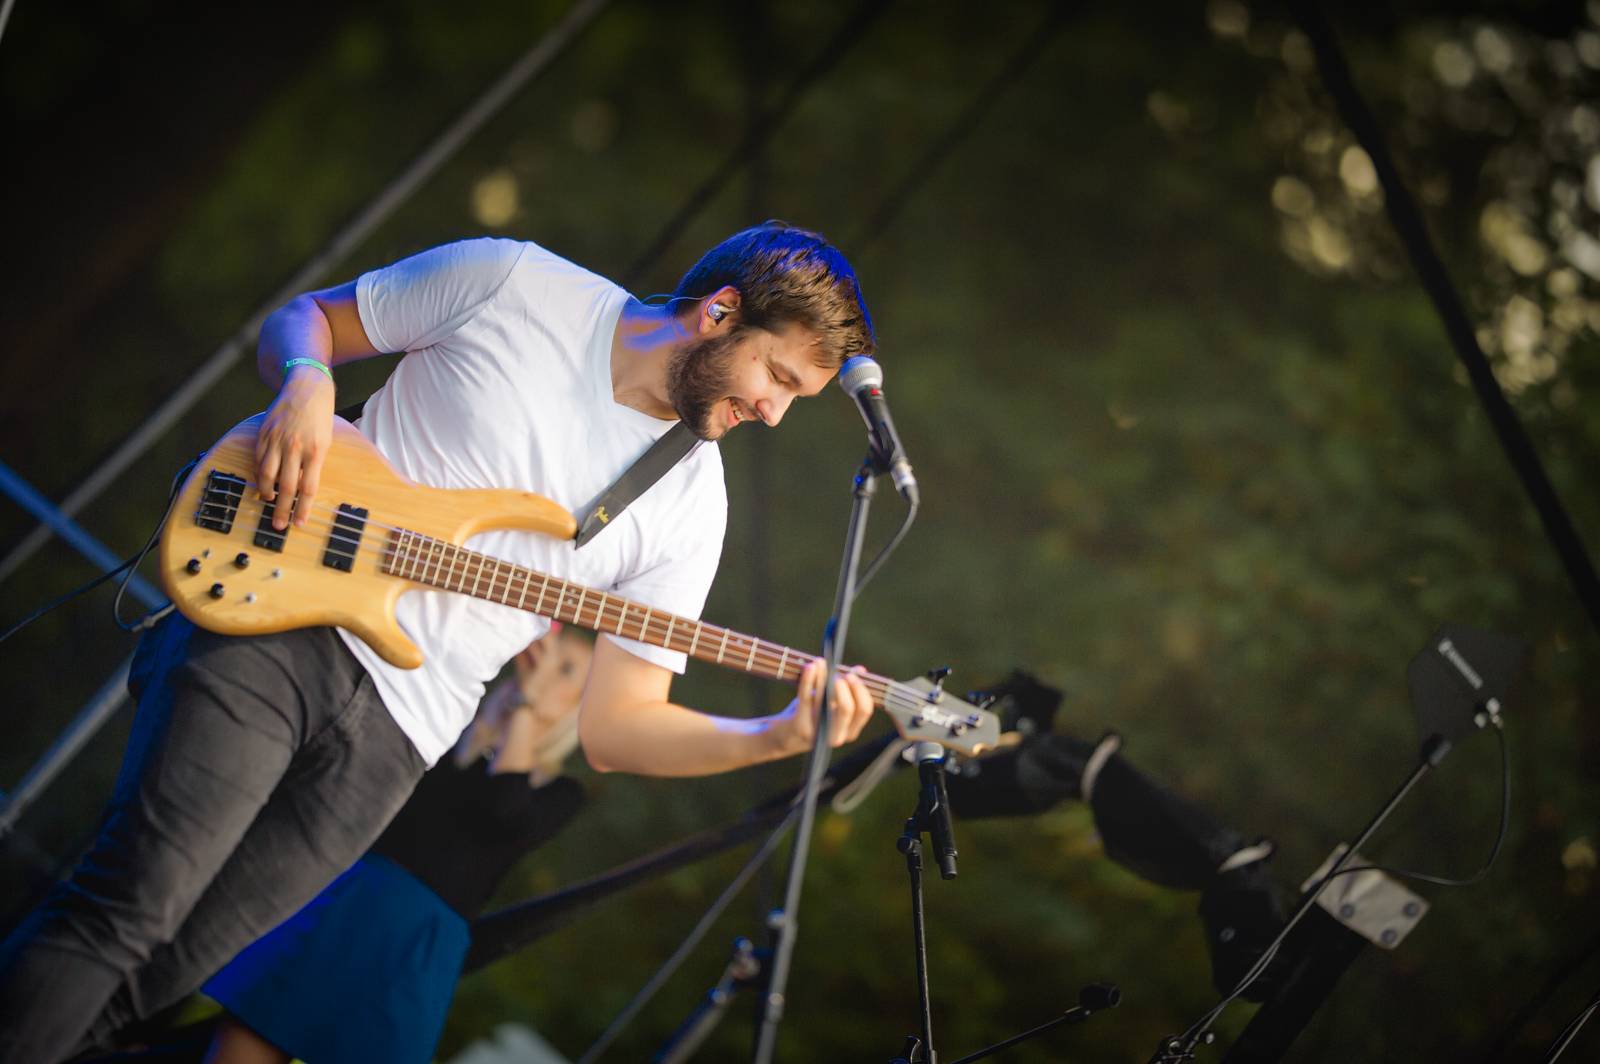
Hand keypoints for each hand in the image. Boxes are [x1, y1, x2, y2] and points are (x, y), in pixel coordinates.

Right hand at [255, 365, 334, 529]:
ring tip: (268, 504)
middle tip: (279, 525)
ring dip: (266, 493)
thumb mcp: (325, 440)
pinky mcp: (264, 434)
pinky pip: (259, 460)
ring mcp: (277, 440)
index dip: (303, 509)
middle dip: (282, 509)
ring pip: (267, 475)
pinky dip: (259, 474)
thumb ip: (313, 463)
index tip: (300, 523)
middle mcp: (295, 448)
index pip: (308, 488)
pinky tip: (261, 484)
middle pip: (287, 487)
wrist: (306, 386)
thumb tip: (302, 488)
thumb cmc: (320, 416)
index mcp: (315, 451)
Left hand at [768, 659, 874, 757]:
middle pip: (847, 709)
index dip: (861, 691)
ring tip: (821, 662)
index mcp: (850, 731)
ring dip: (823, 677)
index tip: (853, 675)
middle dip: (844, 687)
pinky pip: (806, 698)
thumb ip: (848, 689)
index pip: (864, 710)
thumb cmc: (812, 716)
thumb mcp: (832, 705)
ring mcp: (819, 733)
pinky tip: (810, 667)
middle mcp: (837, 737)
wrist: (784, 737)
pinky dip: (808, 679)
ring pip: (824, 701)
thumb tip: (861, 670)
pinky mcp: (800, 726)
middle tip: (840, 674)